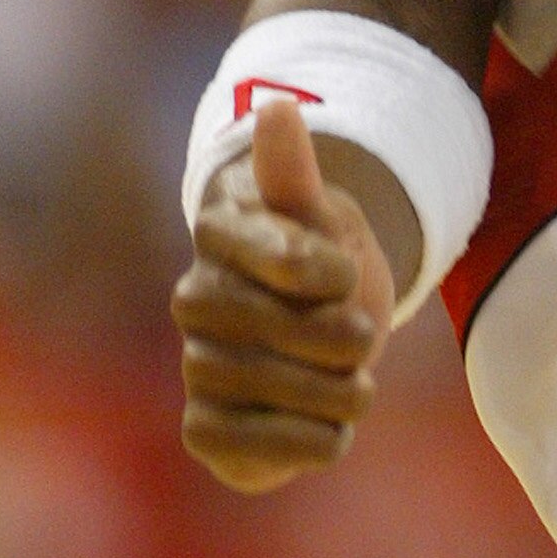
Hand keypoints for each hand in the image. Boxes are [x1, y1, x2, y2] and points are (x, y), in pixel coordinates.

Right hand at [174, 98, 397, 492]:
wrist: (319, 330)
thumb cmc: (321, 260)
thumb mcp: (321, 213)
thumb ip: (294, 170)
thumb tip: (278, 106)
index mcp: (220, 236)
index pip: (280, 253)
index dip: (327, 270)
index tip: (344, 272)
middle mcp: (195, 302)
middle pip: (290, 331)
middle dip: (346, 339)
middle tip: (361, 337)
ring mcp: (198, 368)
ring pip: (282, 392)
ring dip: (341, 394)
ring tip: (354, 384)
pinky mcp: (206, 431)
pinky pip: (251, 451)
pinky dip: (310, 443)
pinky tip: (329, 429)